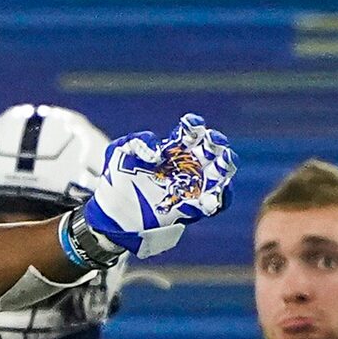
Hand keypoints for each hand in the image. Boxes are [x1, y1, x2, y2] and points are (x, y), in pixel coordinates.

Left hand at [79, 114, 234, 261]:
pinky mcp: (194, 208)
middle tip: (212, 143)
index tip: (189, 126)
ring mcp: (192, 186)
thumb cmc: (116, 178)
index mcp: (172, 148)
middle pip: (211, 149)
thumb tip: (157, 152)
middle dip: (215, 143)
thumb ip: (138, 142)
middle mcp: (186, 165)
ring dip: (224, 167)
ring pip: (219, 173)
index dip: (194, 126)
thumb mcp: (119, 152)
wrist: (112, 213)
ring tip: (222, 165)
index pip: (190, 131)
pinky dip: (220, 199)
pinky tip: (213, 197)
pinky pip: (216, 202)